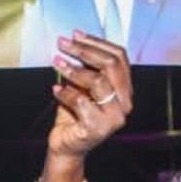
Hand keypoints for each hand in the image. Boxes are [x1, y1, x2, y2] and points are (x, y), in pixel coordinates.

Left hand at [47, 31, 132, 159]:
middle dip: (84, 50)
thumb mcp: (81, 87)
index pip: (120, 56)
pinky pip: (80, 102)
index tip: (75, 34)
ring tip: (56, 63)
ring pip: (98, 81)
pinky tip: (55, 90)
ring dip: (73, 70)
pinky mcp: (98, 128)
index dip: (97, 42)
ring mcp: (114, 116)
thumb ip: (85, 68)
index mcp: (124, 88)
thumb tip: (75, 40)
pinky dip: (64, 93)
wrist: (66, 147)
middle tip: (62, 43)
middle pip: (111, 65)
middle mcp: (125, 102)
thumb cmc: (73, 116)